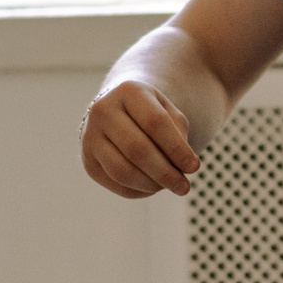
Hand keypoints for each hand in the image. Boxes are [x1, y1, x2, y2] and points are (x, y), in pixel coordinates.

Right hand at [81, 81, 200, 198]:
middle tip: (184, 187)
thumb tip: (183, 169)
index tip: (195, 167)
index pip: (155, 123)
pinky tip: (152, 186)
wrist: (118, 111)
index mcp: (128, 91)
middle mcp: (103, 110)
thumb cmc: (151, 114)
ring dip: (151, 185)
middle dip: (165, 173)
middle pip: (137, 149)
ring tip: (168, 186)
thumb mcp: (169, 114)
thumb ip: (178, 136)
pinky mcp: (88, 161)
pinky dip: (138, 191)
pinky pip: (115, 183)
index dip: (177, 148)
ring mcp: (90, 136)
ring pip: (123, 171)